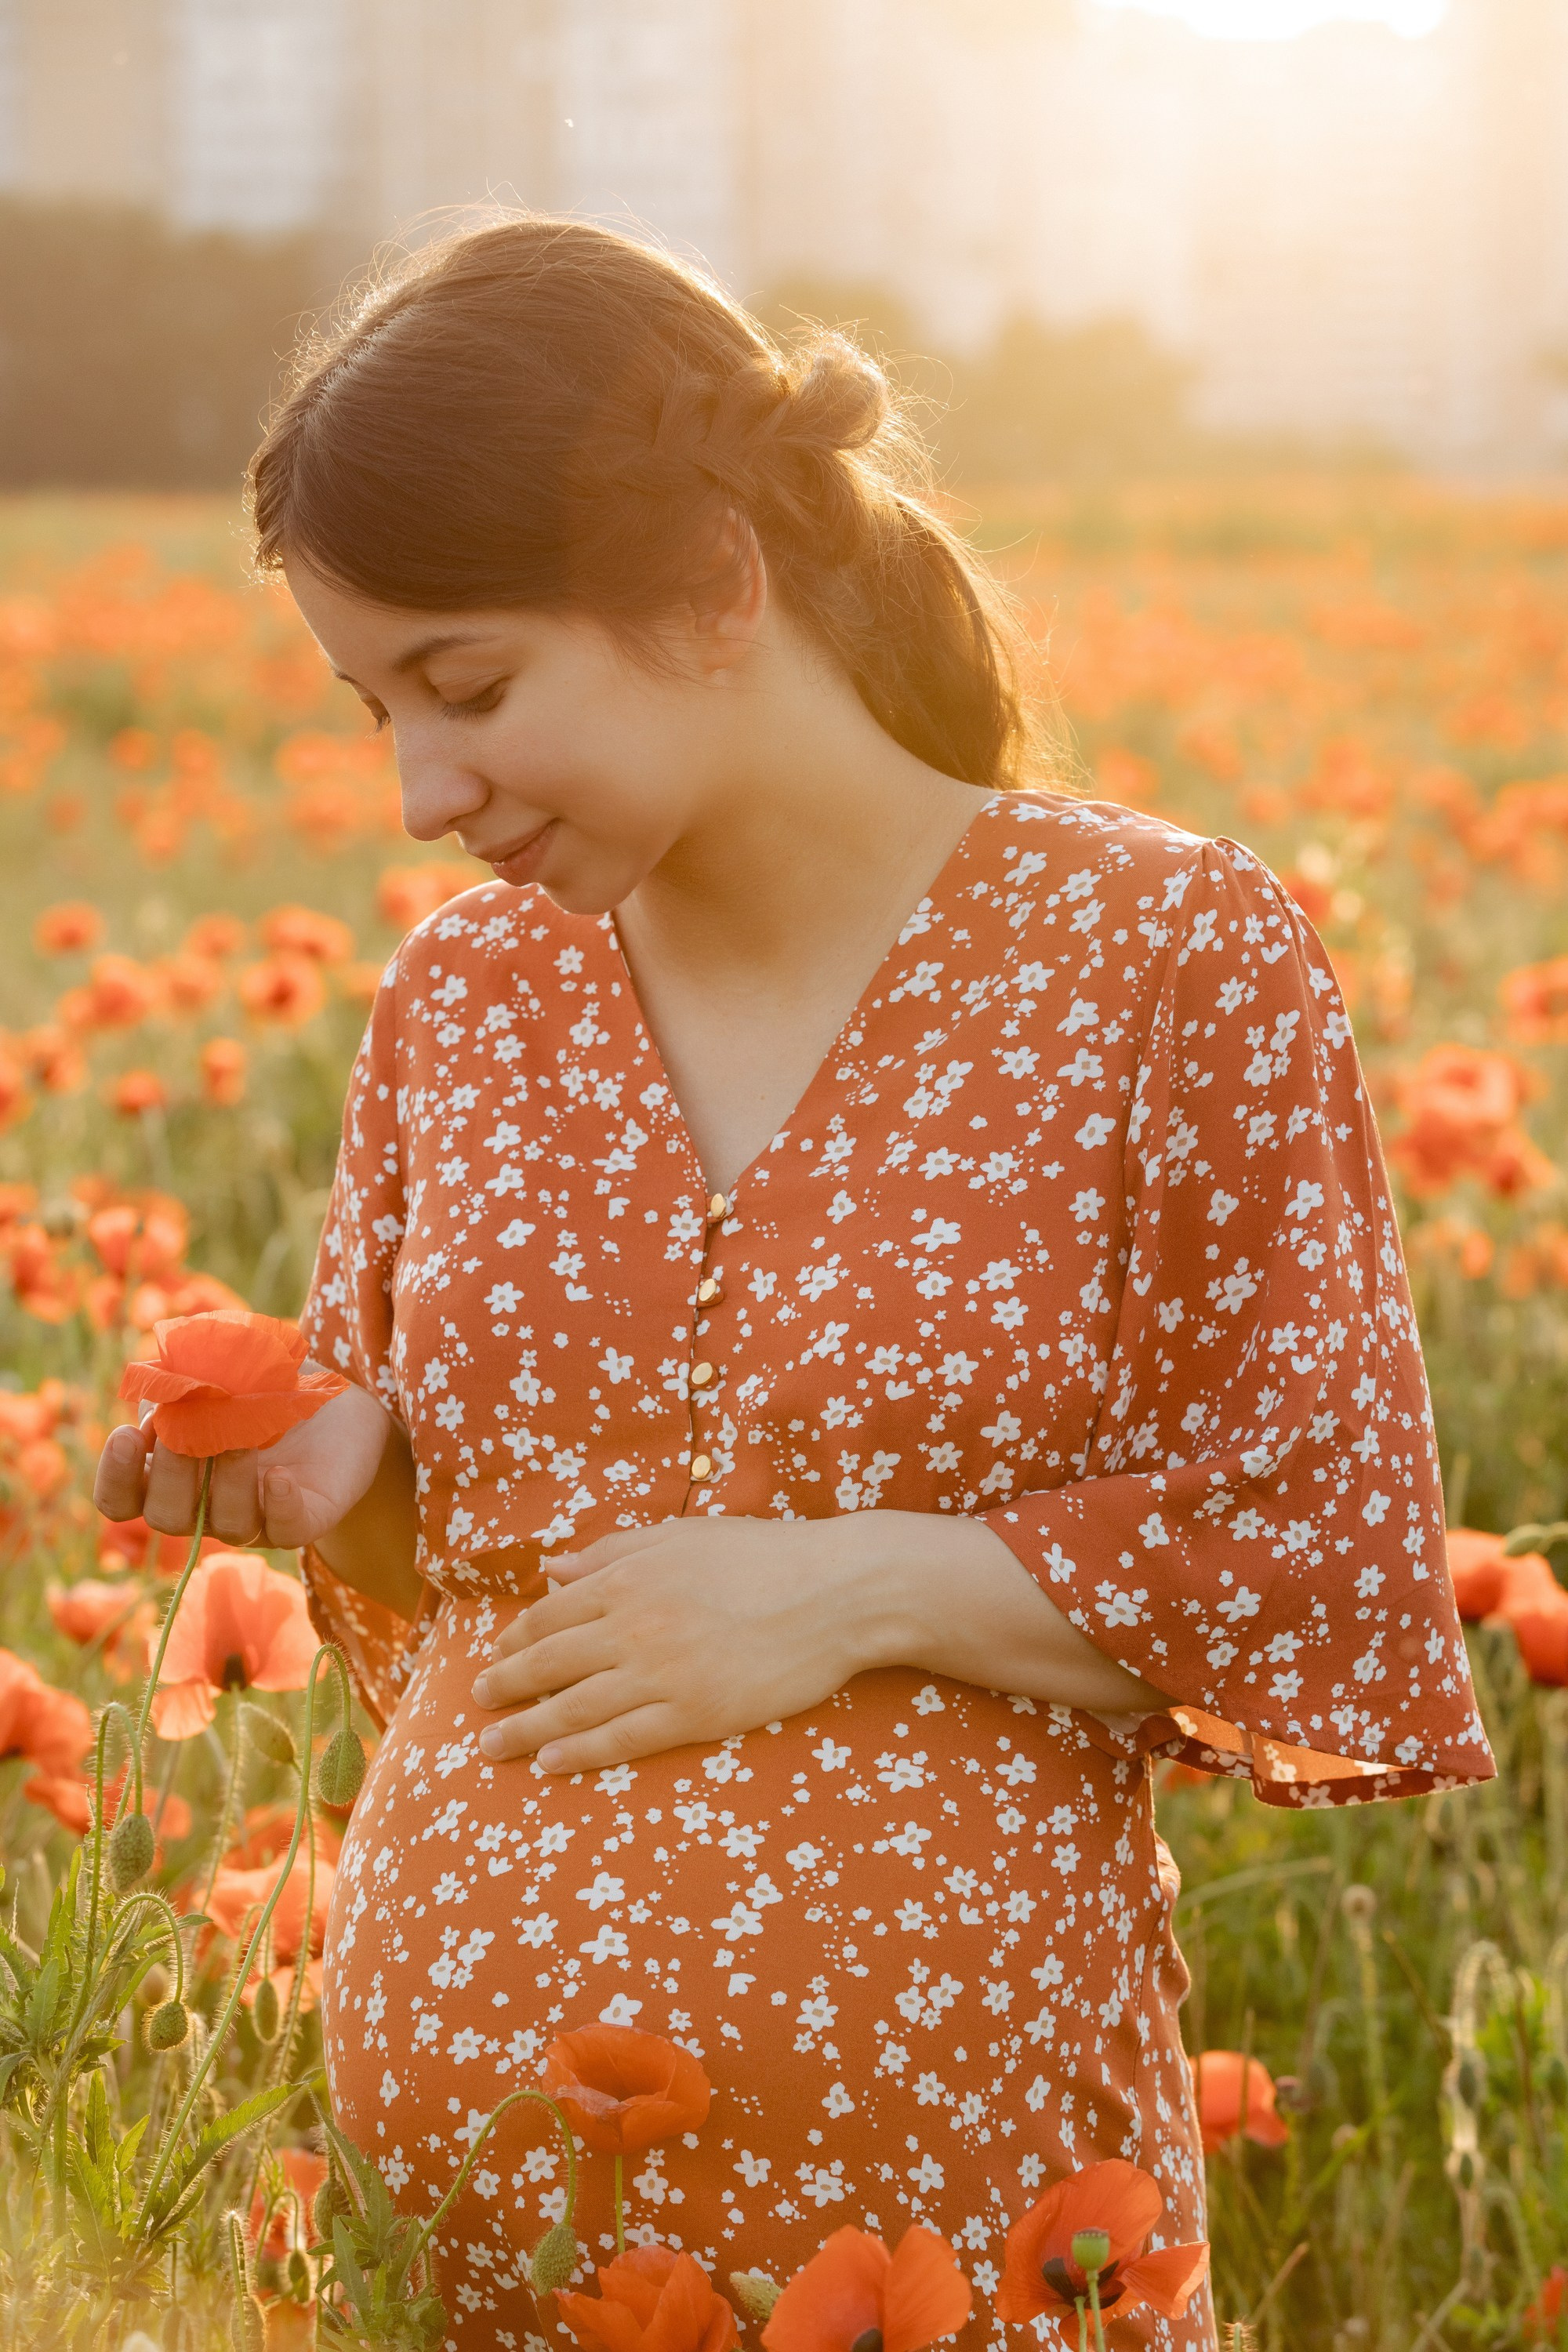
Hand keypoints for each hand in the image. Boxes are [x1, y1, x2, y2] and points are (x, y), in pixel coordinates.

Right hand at [93, 1369, 397, 1552]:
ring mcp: (256, 1519)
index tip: (125, 1435)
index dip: (115, 1477)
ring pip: (227, 1526)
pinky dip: (279, 1505)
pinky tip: (279, 1476)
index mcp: (171, 1476)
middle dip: (171, 1475)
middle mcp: (206, 1508)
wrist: (335, 1398)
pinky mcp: (304, 1518)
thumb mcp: (215, 1374)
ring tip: (240, 1439)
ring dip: (227, 1482)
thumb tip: (160, 1391)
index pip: (122, 1500)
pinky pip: (285, 1530)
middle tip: (184, 1434)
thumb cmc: (262, 1386)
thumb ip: (179, 1384)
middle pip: (166, 1518)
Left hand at [470, 1509, 1170, 1774]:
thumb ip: (612, 1551)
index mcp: (630, 1576)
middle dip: (506, 1686)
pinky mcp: (695, 1712)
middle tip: (478, 1705)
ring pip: (573, 1708)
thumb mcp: (682, 1536)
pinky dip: (578, 1753)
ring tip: (493, 1746)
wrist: (837, 1590)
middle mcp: (634, 1623)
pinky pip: (621, 1739)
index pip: (552, 1613)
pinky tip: (550, 1763)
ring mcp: (663, 1672)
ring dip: (525, 1730)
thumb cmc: (765, 1556)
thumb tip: (551, 1567)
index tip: (497, 1656)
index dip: (518, 1639)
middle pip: (550, 1663)